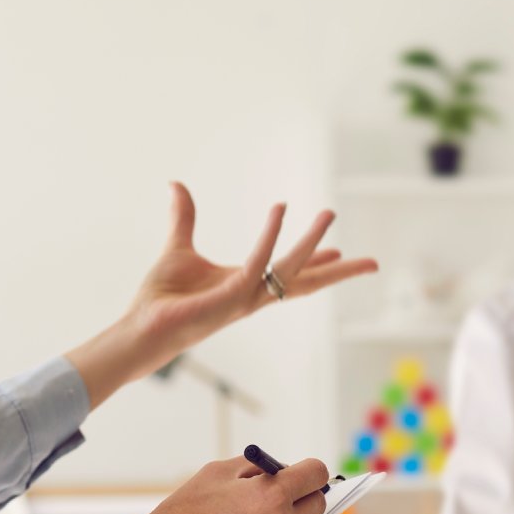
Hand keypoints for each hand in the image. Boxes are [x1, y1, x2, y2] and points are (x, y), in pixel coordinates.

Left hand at [67, 184, 378, 407]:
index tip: (339, 253)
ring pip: (289, 270)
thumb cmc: (160, 299)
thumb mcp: (178, 249)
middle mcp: (253, 297)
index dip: (315, 263)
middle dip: (340, 272)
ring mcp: (245, 299)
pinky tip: (281, 210)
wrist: (141, 329)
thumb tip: (177, 185)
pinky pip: (256, 263)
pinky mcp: (230, 298)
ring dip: (313, 243)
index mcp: (246, 287)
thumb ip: (185, 218)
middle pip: (306, 284)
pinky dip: (270, 236)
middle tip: (373, 261)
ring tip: (331, 214)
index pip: (289, 276)